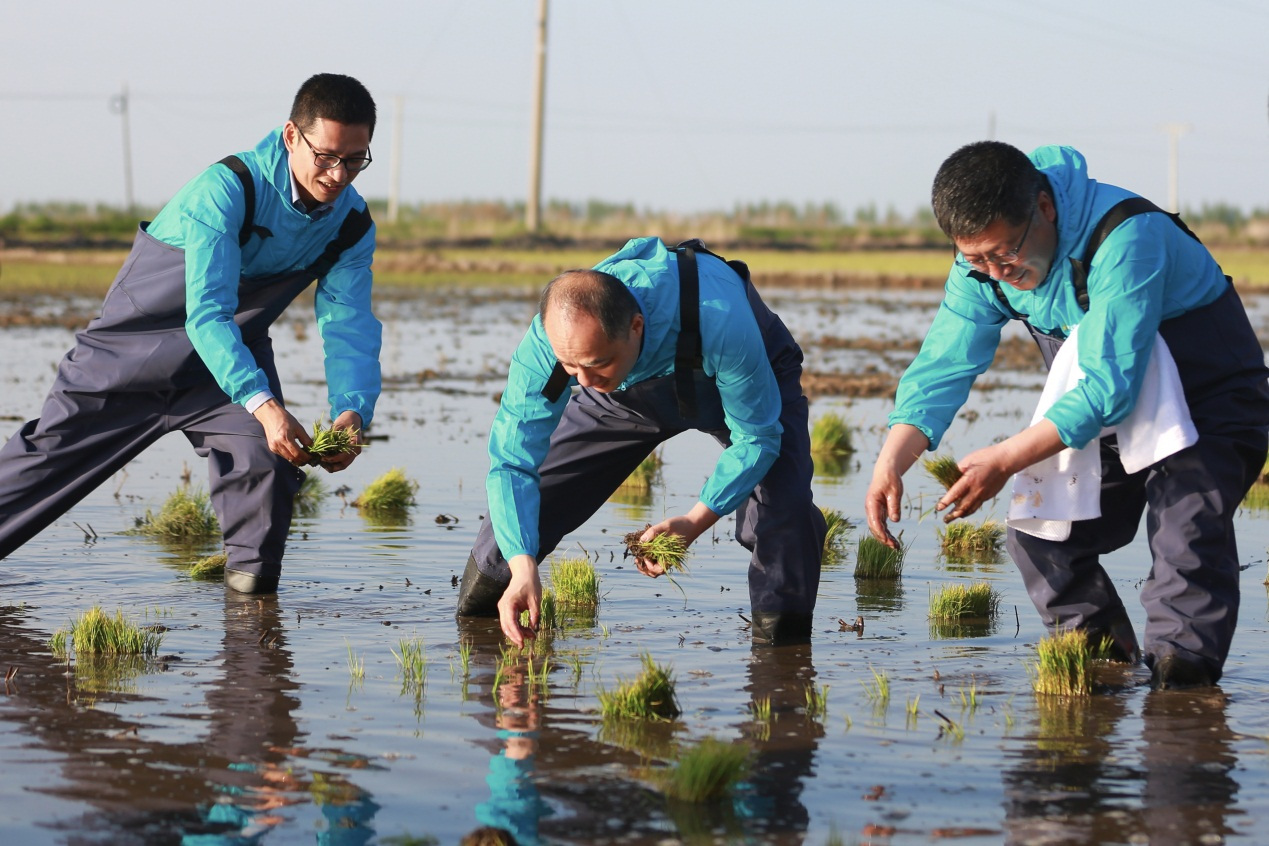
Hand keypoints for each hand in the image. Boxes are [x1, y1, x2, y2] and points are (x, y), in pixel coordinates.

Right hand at [252, 399, 312, 465]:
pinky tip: (295, 453)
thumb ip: (306, 439)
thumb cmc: (286, 419)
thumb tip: (312, 448)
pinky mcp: (272, 448)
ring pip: (287, 458)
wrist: (270, 415)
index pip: (297, 453)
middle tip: (309, 459)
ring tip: (304, 457)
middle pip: (292, 458)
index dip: (306, 457)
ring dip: (296, 459)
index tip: (312, 457)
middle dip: (301, 460)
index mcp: (285, 438)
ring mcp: (273, 447)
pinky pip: (283, 455)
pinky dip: (290, 456)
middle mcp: (278, 444)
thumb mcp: (298, 427)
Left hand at [318, 410, 363, 472]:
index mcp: (356, 443)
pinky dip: (332, 463)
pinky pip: (340, 462)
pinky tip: (323, 460)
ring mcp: (352, 453)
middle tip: (319, 463)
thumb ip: (331, 435)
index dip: (333, 458)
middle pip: (343, 464)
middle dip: (331, 466)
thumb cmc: (345, 420)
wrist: (352, 418)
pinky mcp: (348, 453)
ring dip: (331, 466)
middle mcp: (355, 451)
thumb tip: (320, 445)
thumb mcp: (338, 424)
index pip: (345, 456)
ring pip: (341, 465)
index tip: (322, 457)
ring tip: (320, 462)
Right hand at [498, 555, 540, 647]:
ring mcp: (503, 607)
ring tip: (531, 636)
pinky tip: (527, 631)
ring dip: (517, 633)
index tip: (522, 642)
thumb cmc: (531, 584)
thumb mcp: (536, 600)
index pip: (510, 622)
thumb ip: (535, 614)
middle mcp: (503, 606)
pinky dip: (517, 628)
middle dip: (516, 636)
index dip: (516, 633)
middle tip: (527, 643)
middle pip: (506, 626)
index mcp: (509, 603)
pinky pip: (509, 621)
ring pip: (507, 625)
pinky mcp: (506, 609)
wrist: (524, 573)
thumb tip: (534, 628)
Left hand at [633, 504, 716, 577]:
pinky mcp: (665, 552)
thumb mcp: (667, 525)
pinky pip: (655, 560)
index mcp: (671, 558)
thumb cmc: (681, 524)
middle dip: (643, 568)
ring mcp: (667, 557)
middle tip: (636, 559)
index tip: (644, 555)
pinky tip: (644, 548)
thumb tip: (641, 541)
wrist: (692, 523)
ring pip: (654, 568)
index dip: (648, 566)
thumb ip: (654, 531)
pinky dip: (648, 557)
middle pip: (654, 572)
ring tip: (638, 555)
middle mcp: (668, 560)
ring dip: (645, 564)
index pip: (657, 571)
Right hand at [865, 423, 929, 547]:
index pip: (874, 522)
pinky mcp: (878, 512)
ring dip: (885, 537)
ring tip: (896, 546)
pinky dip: (886, 532)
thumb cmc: (890, 479)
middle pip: (874, 528)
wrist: (886, 471)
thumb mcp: (895, 491)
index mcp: (872, 503)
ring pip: (877, 528)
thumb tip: (895, 520)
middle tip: (895, 547)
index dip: (881, 533)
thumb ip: (894, 505)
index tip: (889, 542)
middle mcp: (870, 508)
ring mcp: (873, 511)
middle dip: (883, 539)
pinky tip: (893, 539)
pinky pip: (881, 525)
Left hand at [935, 445, 1011, 521]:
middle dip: (952, 515)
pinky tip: (966, 510)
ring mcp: (984, 494)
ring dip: (962, 515)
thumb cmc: (986, 457)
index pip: (954, 494)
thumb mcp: (968, 461)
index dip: (945, 502)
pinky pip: (978, 505)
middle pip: (962, 507)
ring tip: (955, 518)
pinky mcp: (990, 495)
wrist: (1006, 461)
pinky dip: (971, 509)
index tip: (938, 508)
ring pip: (971, 509)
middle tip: (944, 520)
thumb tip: (950, 479)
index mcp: (969, 480)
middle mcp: (976, 490)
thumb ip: (958, 471)